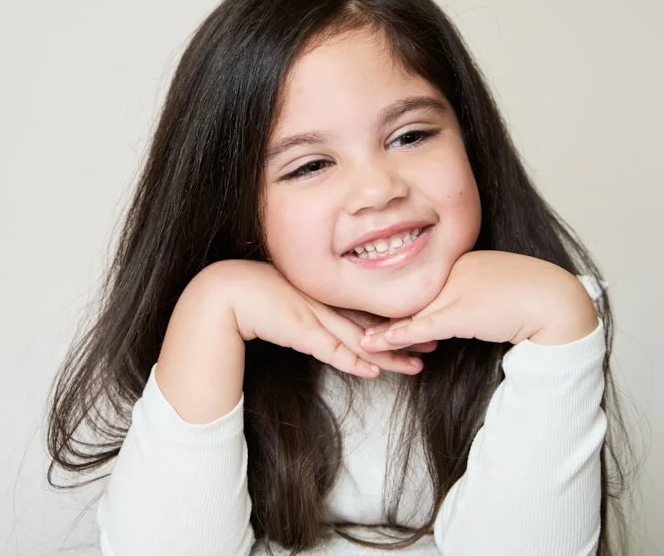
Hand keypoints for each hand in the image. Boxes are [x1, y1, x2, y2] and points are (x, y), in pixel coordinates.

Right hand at [203, 260, 425, 377]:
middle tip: (435, 343)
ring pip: (362, 339)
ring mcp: (316, 317)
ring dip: (390, 355)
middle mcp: (327, 304)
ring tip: (417, 366)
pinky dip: (354, 361)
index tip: (422, 323)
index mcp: (327, 294)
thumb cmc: (256, 296)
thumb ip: (312, 314)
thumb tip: (329, 327)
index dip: (397, 318)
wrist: (228, 293)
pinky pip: (333, 350)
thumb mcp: (293, 303)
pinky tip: (374, 371)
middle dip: (406, 335)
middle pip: (374, 323)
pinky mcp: (301, 331)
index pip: (369, 309)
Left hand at [360, 251, 598, 351]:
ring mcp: (452, 291)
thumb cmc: (526, 295)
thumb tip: (442, 316)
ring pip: (405, 310)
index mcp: (454, 261)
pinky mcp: (458, 313)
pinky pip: (419, 328)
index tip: (359, 300)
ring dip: (375, 325)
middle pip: (402, 291)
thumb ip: (461, 298)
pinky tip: (373, 343)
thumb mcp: (486, 292)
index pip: (413, 278)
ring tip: (350, 334)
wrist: (553, 301)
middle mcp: (448, 272)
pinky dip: (394, 337)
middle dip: (368, 303)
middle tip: (336, 312)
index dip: (385, 291)